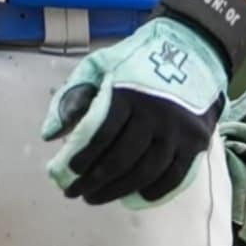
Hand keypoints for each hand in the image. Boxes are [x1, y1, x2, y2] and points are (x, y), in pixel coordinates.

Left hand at [41, 16, 226, 207]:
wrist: (191, 48)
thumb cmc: (137, 58)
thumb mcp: (100, 64)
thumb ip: (72, 95)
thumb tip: (49, 135)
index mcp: (127, 92)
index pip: (100, 135)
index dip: (81, 158)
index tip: (66, 173)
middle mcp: (154, 113)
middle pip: (120, 160)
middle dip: (93, 182)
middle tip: (76, 193)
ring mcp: (177, 130)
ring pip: (144, 172)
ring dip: (118, 191)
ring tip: (97, 197)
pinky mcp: (196, 141)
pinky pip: (174, 176)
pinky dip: (153, 191)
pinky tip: (135, 197)